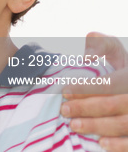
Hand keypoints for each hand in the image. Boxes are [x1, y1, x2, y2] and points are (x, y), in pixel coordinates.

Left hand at [61, 32, 127, 150]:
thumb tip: (86, 54)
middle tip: (64, 110)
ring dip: (98, 126)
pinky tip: (102, 143)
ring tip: (74, 125)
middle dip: (87, 108)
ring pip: (124, 124)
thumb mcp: (113, 48)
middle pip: (115, 105)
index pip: (110, 83)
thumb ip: (99, 44)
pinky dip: (119, 145)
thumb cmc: (119, 63)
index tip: (65, 90)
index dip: (87, 88)